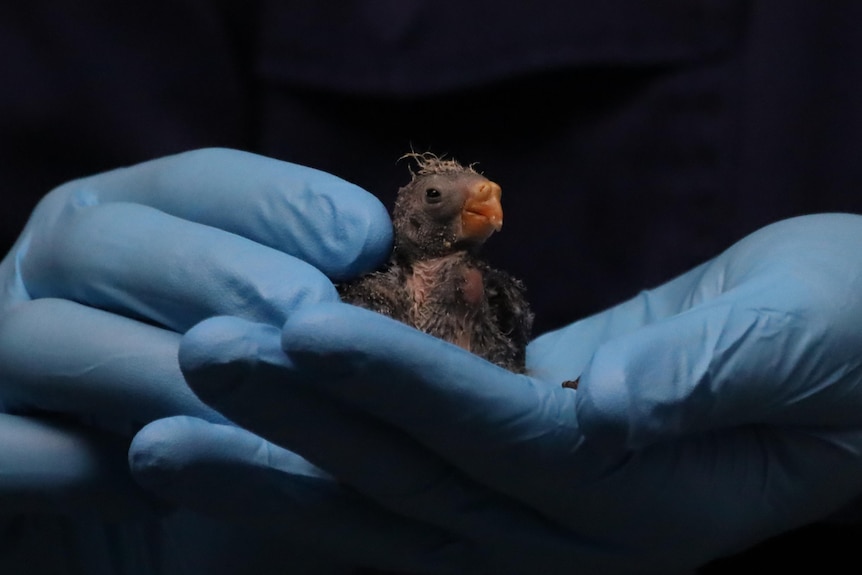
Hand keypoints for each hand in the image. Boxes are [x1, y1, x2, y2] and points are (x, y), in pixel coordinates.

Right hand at [0, 148, 399, 572]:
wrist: (163, 533)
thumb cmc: (244, 434)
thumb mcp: (300, 360)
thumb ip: (342, 311)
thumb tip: (441, 266)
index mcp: (135, 225)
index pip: (202, 182)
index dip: (284, 202)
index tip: (370, 241)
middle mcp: (55, 273)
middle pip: (111, 237)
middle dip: (220, 275)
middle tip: (311, 319)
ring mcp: (1, 359)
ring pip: (45, 337)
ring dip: (156, 374)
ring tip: (255, 417)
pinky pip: (2, 452)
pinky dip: (77, 469)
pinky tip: (162, 494)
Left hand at [173, 213, 861, 573]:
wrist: (849, 354)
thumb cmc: (847, 338)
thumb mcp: (809, 340)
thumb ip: (717, 372)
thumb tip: (617, 399)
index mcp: (648, 504)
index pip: (496, 439)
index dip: (400, 384)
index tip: (302, 327)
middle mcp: (576, 527)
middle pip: (413, 480)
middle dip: (299, 422)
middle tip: (187, 369)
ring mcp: (536, 507)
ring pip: (388, 493)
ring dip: (278, 453)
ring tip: (169, 417)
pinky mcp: (516, 461)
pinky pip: (407, 470)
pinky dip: (325, 449)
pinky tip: (246, 426)